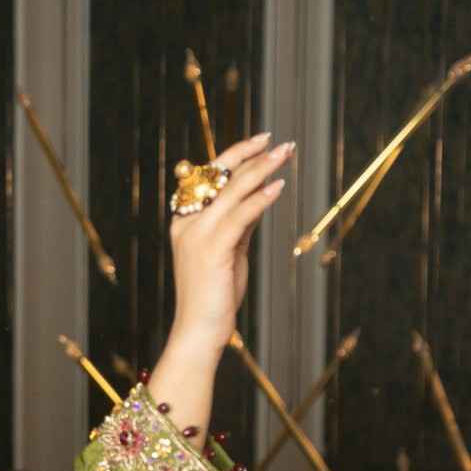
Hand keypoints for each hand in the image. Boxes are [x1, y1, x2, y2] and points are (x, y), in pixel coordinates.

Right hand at [168, 133, 291, 356]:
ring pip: (231, 190)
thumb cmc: (215, 294)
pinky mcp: (212, 248)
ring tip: (286, 153)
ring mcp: (197, 234)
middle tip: (281, 142)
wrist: (199, 329)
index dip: (236, 155)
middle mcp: (187, 222)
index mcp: (185, 221)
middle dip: (252, 154)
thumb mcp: (230, 251)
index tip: (262, 141)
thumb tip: (260, 195)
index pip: (209, 177)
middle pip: (220, 176)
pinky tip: (279, 186)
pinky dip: (260, 198)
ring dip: (262, 168)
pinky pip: (240, 215)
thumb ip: (239, 223)